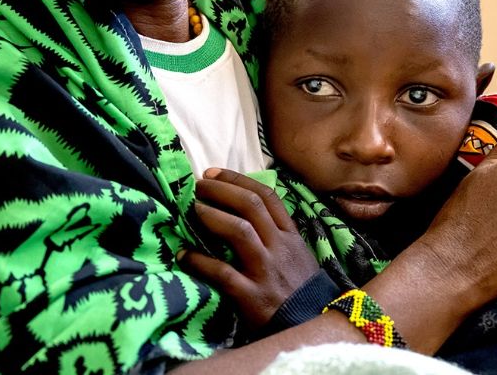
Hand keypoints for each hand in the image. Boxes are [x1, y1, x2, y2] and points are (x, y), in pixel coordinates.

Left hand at [179, 168, 320, 328]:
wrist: (312, 324)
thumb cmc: (300, 288)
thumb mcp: (297, 253)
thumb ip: (275, 232)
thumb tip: (241, 208)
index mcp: (290, 235)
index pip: (267, 196)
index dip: (238, 180)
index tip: (213, 173)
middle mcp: (279, 247)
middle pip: (250, 206)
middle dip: (221, 190)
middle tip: (198, 185)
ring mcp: (266, 271)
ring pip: (239, 232)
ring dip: (212, 216)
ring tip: (194, 209)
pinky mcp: (252, 296)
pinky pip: (223, 273)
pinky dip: (200, 262)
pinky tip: (184, 255)